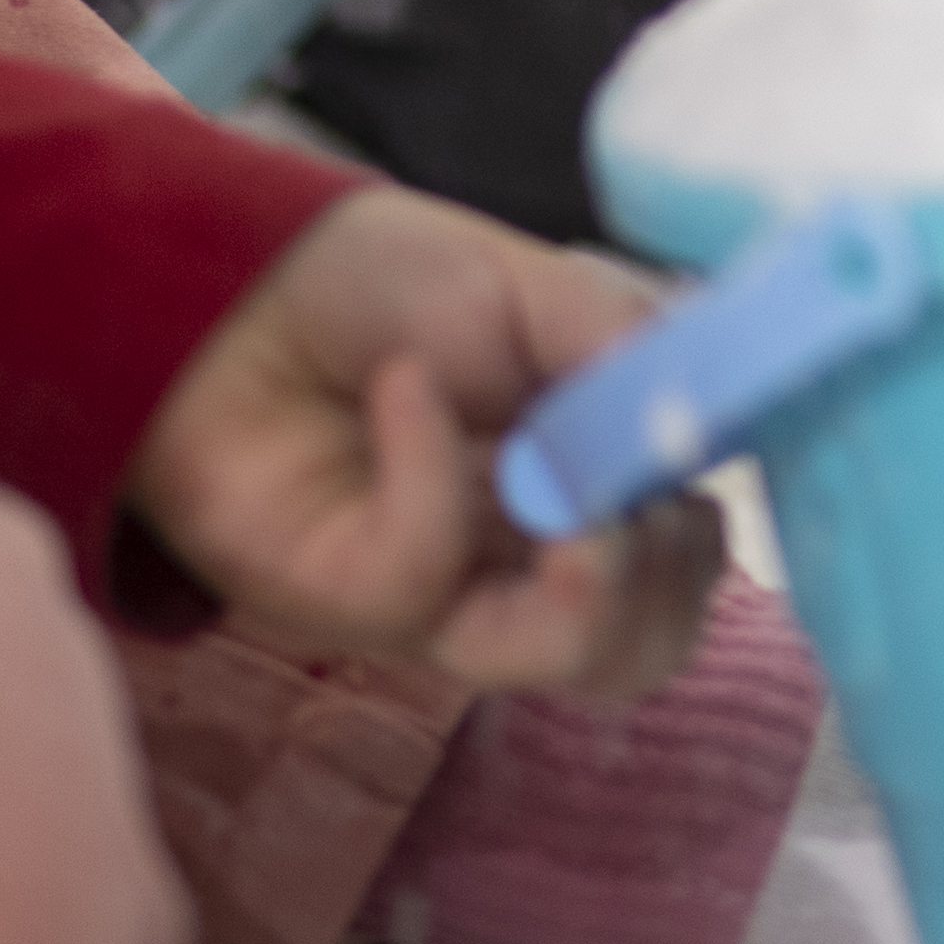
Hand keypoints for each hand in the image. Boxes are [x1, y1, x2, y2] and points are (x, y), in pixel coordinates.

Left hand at [130, 186, 725, 692]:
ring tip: (558, 490)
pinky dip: (432, 470)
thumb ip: (633, 347)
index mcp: (589, 482)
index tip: (695, 433)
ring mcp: (448, 591)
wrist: (232, 292)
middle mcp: (529, 556)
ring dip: (596, 577)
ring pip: (571, 656)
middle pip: (649, 643)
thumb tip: (711, 421)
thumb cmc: (385, 287)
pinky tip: (405, 390)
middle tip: (630, 489)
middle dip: (667, 571)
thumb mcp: (543, 287)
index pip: (693, 555)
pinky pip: (429, 573)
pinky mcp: (356, 603)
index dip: (709, 519)